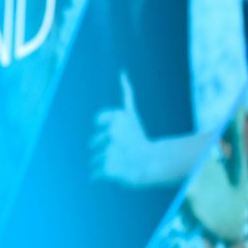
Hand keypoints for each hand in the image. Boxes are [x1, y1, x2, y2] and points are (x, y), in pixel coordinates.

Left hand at [91, 70, 157, 186]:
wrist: (154, 164)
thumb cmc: (141, 139)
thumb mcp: (132, 115)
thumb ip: (125, 93)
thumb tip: (122, 72)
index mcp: (117, 117)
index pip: (98, 122)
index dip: (107, 131)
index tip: (118, 135)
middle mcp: (112, 132)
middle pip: (94, 143)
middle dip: (105, 148)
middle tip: (122, 150)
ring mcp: (110, 150)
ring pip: (94, 158)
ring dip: (105, 162)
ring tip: (121, 162)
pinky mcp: (108, 167)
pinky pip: (95, 173)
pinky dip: (101, 176)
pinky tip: (114, 173)